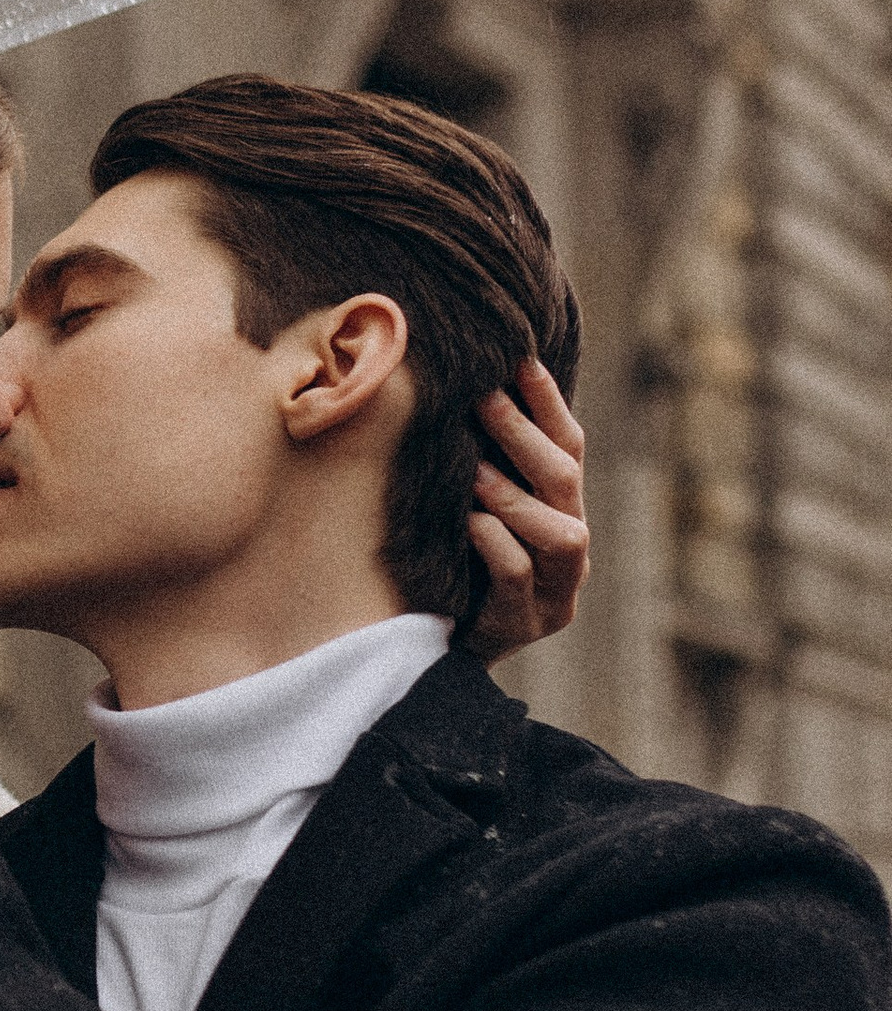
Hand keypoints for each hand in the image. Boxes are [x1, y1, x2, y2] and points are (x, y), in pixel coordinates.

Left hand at [466, 358, 587, 658]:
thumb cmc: (455, 570)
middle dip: (526, 437)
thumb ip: (478, 465)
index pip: (569, 447)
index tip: (521, 357)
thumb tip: (456, 387)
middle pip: (565, 481)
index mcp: (563, 513)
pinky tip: (468, 523)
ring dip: (514, 495)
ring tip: (472, 470)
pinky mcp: (527, 625)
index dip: (548, 403)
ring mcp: (557, 592)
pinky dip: (495, 544)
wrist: (440, 653)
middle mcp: (571, 551)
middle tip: (482, 397)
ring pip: (562, 534)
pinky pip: (521, 577)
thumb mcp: (469, 512)